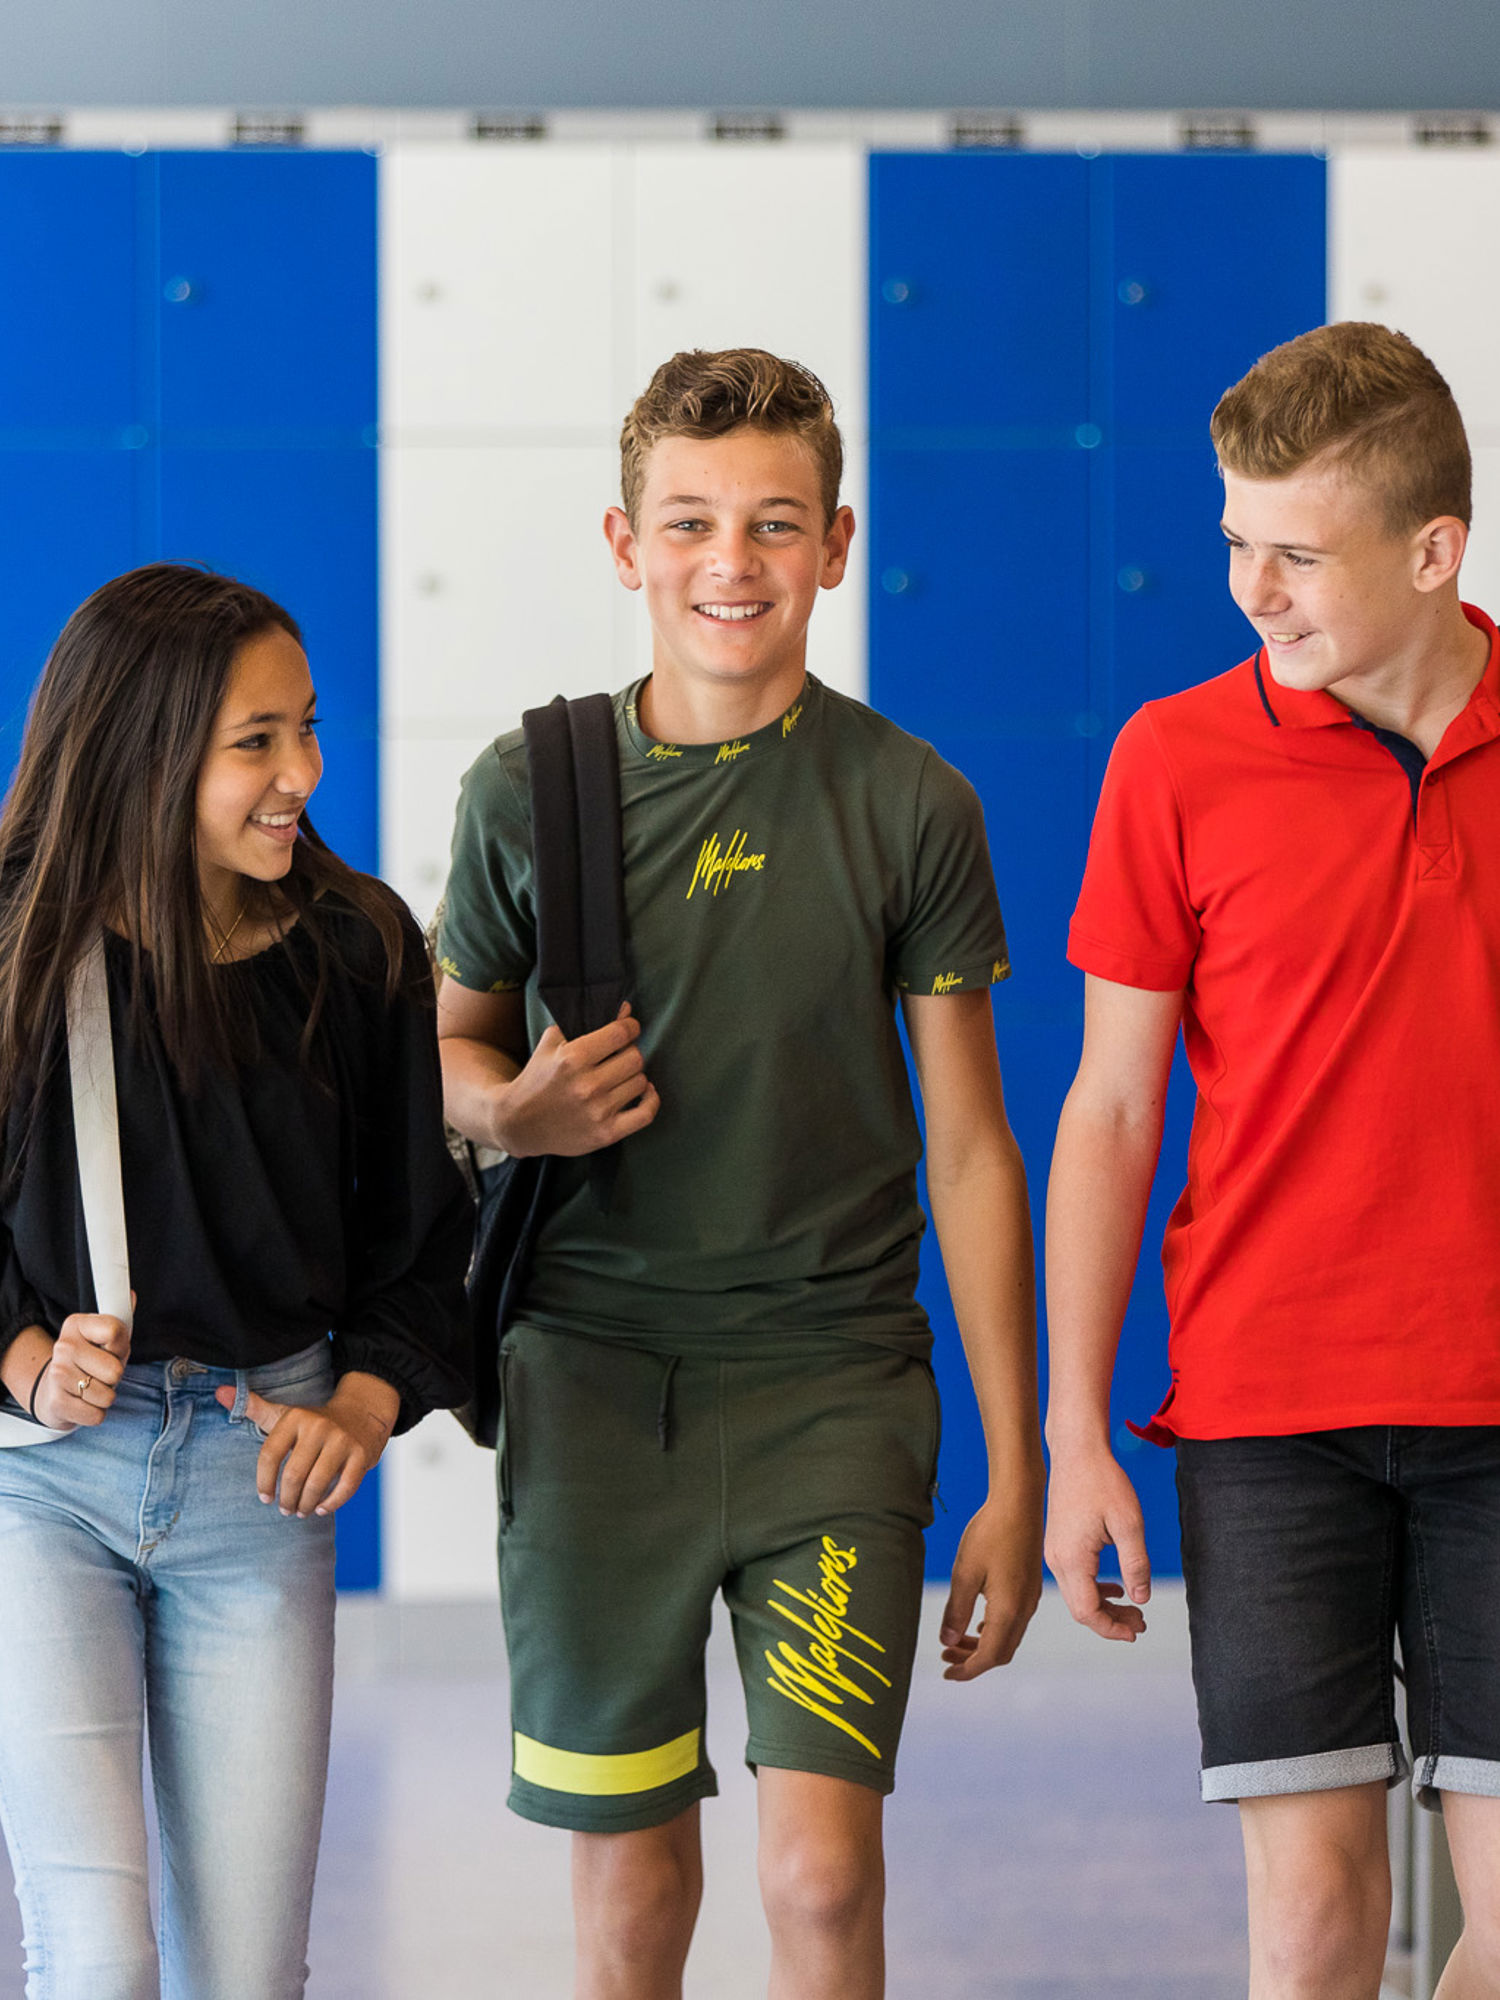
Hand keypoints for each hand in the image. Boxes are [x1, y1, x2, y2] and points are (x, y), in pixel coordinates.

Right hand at [32, 1312, 131, 1430]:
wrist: (53, 1390)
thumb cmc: (89, 1361)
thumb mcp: (106, 1339)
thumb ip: (121, 1319)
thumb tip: (131, 1295)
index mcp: (76, 1324)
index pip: (115, 1332)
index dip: (121, 1346)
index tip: (111, 1349)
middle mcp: (63, 1347)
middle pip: (115, 1370)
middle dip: (115, 1376)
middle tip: (100, 1373)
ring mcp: (57, 1375)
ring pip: (108, 1395)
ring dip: (106, 1396)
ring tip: (91, 1387)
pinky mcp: (56, 1403)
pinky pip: (97, 1415)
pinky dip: (96, 1413)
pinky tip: (83, 1403)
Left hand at [214, 1372, 398, 1516]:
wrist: (362, 1412)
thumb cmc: (313, 1422)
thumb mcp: (284, 1413)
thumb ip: (253, 1407)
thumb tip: (220, 1392)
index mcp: (296, 1418)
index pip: (270, 1455)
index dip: (264, 1481)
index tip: (265, 1497)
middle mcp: (319, 1427)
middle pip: (294, 1474)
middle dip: (287, 1499)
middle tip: (286, 1509)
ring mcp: (342, 1441)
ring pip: (318, 1484)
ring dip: (306, 1505)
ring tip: (301, 1511)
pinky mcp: (361, 1455)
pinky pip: (345, 1487)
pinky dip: (331, 1504)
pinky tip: (321, 1509)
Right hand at [497, 1003, 659, 1157]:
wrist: (519, 1123)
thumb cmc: (537, 1079)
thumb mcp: (551, 1043)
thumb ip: (584, 1022)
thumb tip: (624, 1010)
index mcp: (573, 1058)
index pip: (620, 1033)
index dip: (630, 1026)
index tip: (629, 1027)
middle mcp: (588, 1085)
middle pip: (635, 1058)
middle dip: (630, 1052)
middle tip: (621, 1055)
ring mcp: (598, 1111)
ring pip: (641, 1082)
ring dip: (634, 1076)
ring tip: (621, 1076)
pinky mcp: (606, 1134)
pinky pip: (646, 1114)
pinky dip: (651, 1100)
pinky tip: (645, 1091)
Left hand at [939, 1486, 1044, 1680]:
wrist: (1019, 1502)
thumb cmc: (990, 1532)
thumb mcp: (965, 1572)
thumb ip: (956, 1611)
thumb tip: (948, 1642)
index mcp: (1008, 1610)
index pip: (989, 1656)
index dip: (967, 1670)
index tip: (946, 1674)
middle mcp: (1024, 1610)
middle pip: (1001, 1652)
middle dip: (973, 1661)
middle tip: (946, 1658)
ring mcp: (1030, 1599)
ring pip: (1008, 1637)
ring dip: (983, 1645)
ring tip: (955, 1642)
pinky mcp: (1029, 1587)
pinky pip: (1013, 1622)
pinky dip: (994, 1630)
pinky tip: (977, 1623)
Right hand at [1043, 1445, 1150, 1640]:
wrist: (1076, 1450)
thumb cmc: (1103, 1481)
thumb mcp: (1128, 1523)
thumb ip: (1136, 1565)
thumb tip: (1141, 1598)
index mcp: (1072, 1559)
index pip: (1088, 1612)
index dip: (1112, 1628)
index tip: (1137, 1631)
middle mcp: (1057, 1559)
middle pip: (1081, 1608)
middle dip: (1111, 1621)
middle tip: (1142, 1621)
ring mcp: (1054, 1551)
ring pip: (1077, 1595)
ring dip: (1104, 1606)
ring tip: (1134, 1608)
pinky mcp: (1058, 1542)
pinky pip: (1074, 1578)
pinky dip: (1095, 1589)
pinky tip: (1115, 1587)